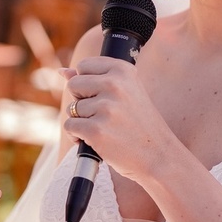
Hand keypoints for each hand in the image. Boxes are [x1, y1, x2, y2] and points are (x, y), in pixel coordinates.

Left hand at [62, 57, 174, 180]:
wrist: (158, 155)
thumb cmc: (140, 124)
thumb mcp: (125, 93)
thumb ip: (94, 79)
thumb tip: (63, 72)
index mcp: (123, 70)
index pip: (83, 66)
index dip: (88, 84)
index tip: (103, 97)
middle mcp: (114, 84)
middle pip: (73, 85)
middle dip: (81, 101)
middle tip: (103, 115)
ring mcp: (105, 108)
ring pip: (72, 108)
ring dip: (82, 121)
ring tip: (105, 129)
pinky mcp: (96, 130)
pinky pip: (70, 126)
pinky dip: (77, 136)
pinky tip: (96, 140)